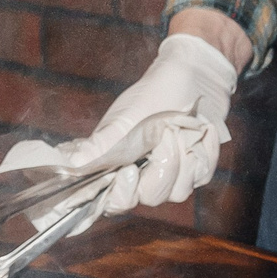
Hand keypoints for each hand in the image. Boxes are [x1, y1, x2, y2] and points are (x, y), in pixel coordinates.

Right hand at [0, 33, 237, 228]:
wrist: (192, 77)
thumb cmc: (153, 94)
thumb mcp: (125, 117)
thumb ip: (102, 144)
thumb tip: (71, 165)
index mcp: (120, 166)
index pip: (114, 200)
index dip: (121, 195)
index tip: (129, 171)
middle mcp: (144, 177)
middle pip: (151, 196)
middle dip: (162, 165)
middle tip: (165, 134)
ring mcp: (172, 176)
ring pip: (179, 190)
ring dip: (184, 155)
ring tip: (182, 128)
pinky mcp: (197, 170)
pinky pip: (202, 174)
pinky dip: (205, 150)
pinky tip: (201, 129)